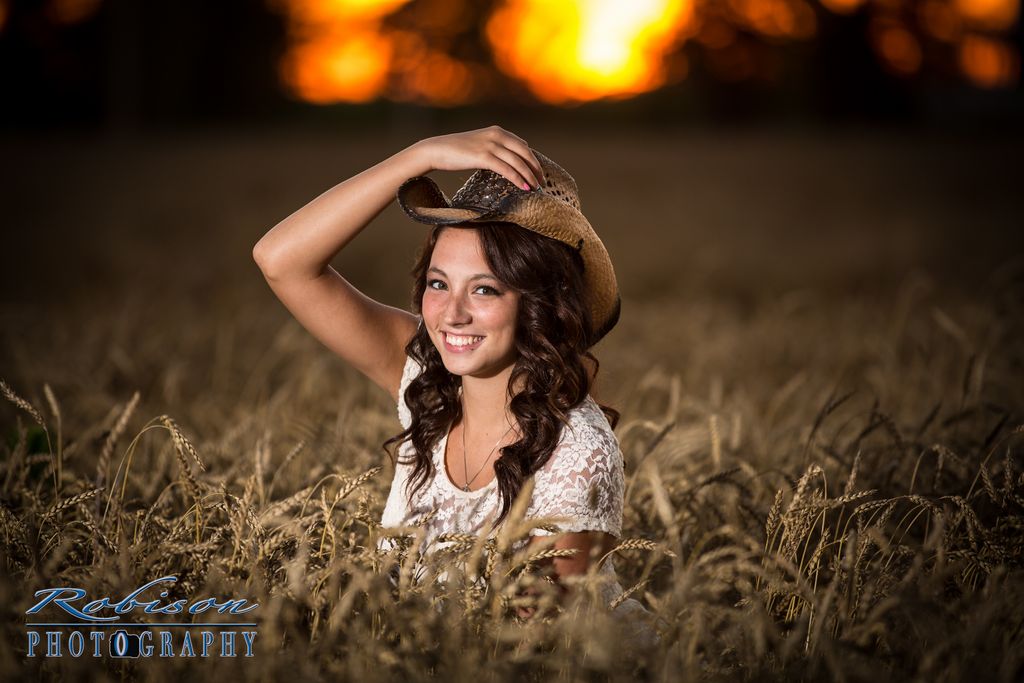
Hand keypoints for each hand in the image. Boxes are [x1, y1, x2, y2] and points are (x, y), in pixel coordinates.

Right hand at [411, 125, 544, 190]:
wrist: (436, 150)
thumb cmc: (456, 151)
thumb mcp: (479, 145)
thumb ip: (494, 149)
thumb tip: (506, 162)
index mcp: (497, 131)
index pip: (523, 146)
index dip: (533, 160)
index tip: (538, 173)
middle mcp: (497, 135)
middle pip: (525, 153)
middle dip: (536, 168)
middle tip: (542, 183)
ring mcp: (490, 145)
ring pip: (518, 162)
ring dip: (529, 176)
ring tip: (536, 188)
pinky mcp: (483, 156)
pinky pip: (506, 169)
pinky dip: (517, 179)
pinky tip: (524, 188)